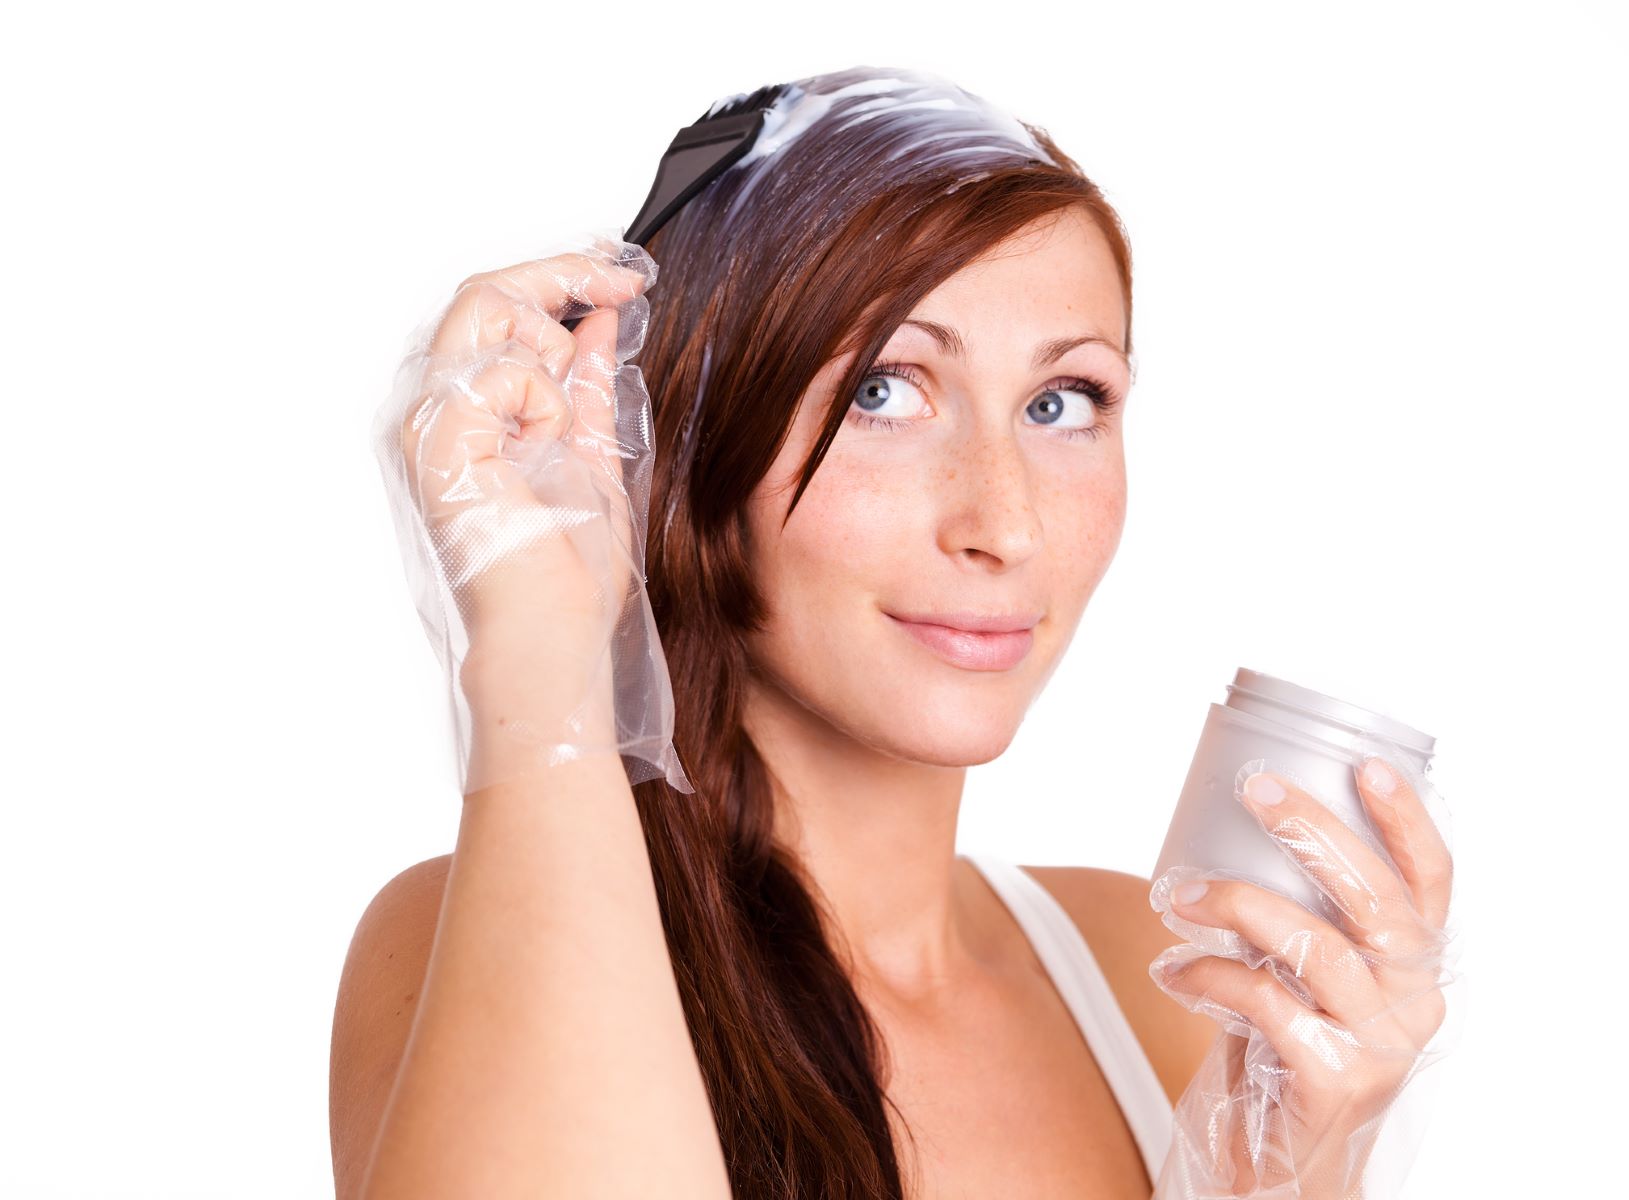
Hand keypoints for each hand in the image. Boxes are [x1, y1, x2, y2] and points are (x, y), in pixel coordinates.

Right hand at [373, 233, 691, 792]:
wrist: (556, 639)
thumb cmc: (568, 574)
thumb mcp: (594, 452)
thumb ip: (590, 385)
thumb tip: (601, 319)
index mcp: (468, 415)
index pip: (496, 309)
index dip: (560, 274)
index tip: (624, 271)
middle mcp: (436, 412)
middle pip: (485, 293)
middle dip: (563, 274)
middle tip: (625, 279)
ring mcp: (430, 424)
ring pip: (484, 312)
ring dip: (552, 348)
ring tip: (569, 419)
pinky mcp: (440, 442)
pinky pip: (503, 372)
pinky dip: (546, 402)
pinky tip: (546, 450)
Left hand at [1149, 754, 1456, 1198]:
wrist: (1275, 1161)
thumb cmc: (1281, 1048)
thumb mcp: (1297, 973)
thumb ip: (1289, 915)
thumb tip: (1227, 828)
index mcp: (1411, 964)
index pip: (1431, 882)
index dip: (1407, 820)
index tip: (1366, 764)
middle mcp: (1412, 1001)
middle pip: (1378, 900)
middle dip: (1314, 831)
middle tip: (1255, 790)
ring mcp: (1379, 1046)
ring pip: (1318, 947)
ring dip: (1236, 903)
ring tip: (1176, 894)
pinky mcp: (1334, 1081)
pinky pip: (1267, 1004)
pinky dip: (1209, 974)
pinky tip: (1174, 970)